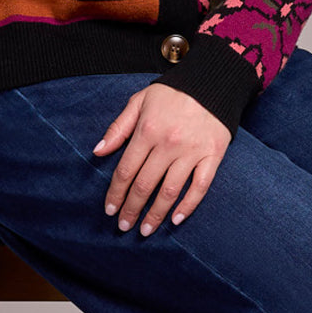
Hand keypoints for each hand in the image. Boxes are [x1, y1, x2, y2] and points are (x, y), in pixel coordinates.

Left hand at [93, 83, 229, 235]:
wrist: (214, 82)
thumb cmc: (173, 93)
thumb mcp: (139, 101)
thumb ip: (118, 128)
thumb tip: (98, 151)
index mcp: (147, 130)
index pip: (126, 171)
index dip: (115, 194)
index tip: (110, 210)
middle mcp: (168, 144)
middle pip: (144, 185)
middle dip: (131, 210)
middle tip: (124, 227)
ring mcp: (192, 152)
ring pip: (169, 191)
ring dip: (155, 215)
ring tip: (145, 230)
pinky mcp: (213, 156)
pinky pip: (200, 186)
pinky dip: (188, 206)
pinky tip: (176, 219)